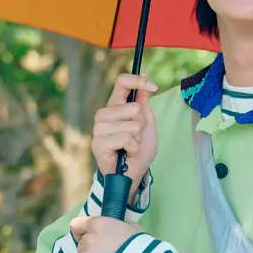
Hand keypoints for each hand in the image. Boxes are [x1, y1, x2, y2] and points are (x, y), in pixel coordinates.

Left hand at [68, 213, 136, 252]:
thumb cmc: (141, 246)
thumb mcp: (131, 228)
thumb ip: (116, 228)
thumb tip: (115, 232)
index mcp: (96, 224)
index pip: (76, 225)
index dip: (82, 232)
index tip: (92, 237)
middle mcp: (87, 239)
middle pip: (82, 246)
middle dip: (92, 251)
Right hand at [88, 73, 160, 192]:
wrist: (133, 174)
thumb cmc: (138, 149)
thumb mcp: (147, 123)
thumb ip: (144, 102)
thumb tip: (144, 78)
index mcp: (115, 106)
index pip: (121, 82)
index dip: (138, 81)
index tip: (153, 86)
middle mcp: (103, 114)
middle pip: (133, 108)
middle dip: (141, 124)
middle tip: (135, 137)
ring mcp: (99, 128)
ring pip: (131, 125)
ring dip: (137, 139)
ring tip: (130, 146)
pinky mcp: (98, 143)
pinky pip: (125, 138)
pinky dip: (132, 148)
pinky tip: (125, 153)